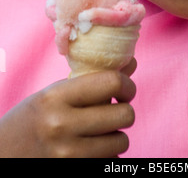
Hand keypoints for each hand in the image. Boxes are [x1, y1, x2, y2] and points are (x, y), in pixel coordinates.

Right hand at [0, 59, 136, 157]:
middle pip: (124, 114)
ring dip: (116, 135)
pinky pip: (111, 161)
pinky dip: (107, 154)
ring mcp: (68, 154)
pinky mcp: (74, 171)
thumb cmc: (31, 119)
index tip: (124, 89)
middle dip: (124, 110)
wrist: (3, 155)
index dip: (127, 84)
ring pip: (121, 141)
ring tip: (99, 131)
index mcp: (56, 96)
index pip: (112, 82)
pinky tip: (92, 148)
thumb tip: (131, 64)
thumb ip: (92, 80)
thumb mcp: (54, 93)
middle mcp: (62, 125)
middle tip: (114, 110)